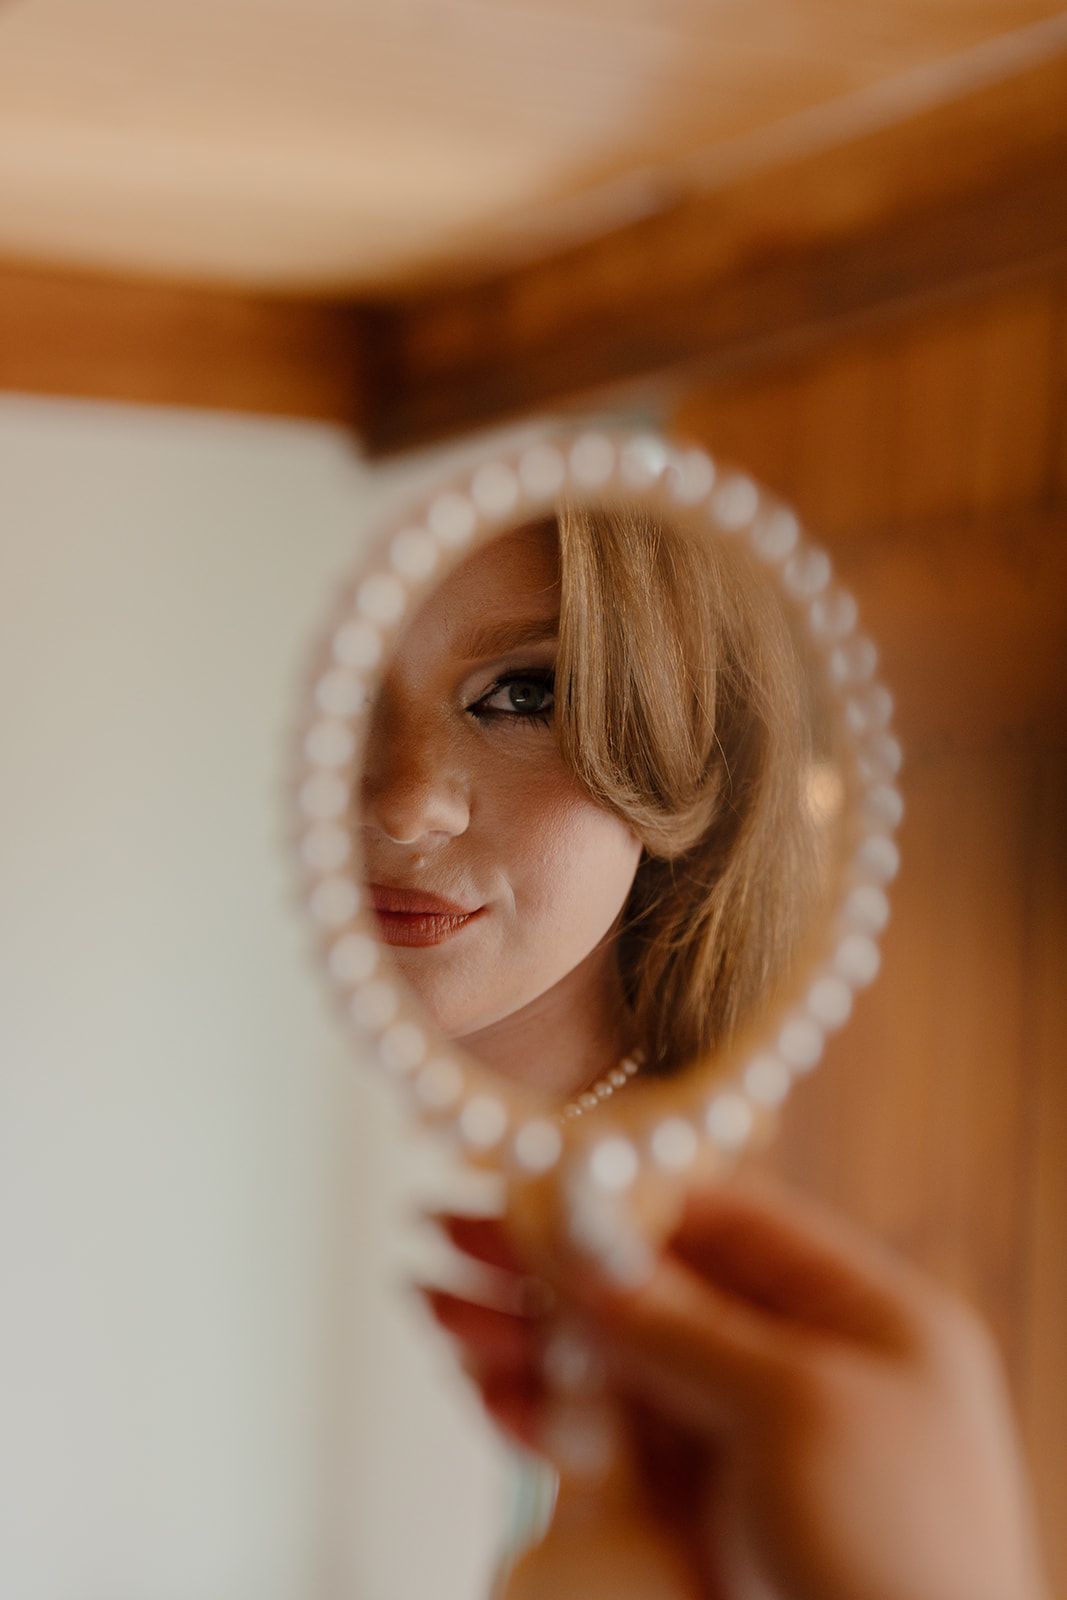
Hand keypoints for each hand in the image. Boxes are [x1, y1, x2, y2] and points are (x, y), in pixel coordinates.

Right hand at [424, 1175, 1050, 1599]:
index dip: (623, 1195)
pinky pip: (602, 1439)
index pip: (725, 1219)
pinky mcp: (694, 1511)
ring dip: (520, 1335)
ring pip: (610, 1364)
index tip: (530, 1181)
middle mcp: (795, 1366)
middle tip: (442, 1234)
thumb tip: (582, 1234)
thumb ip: (681, 1321)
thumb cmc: (903, 1562)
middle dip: (544, 1266)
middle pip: (648, 1288)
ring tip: (434, 1309)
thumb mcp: (801, 1412)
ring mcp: (742, 1441)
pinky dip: (538, 1412)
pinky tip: (479, 1386)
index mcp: (858, 1316)